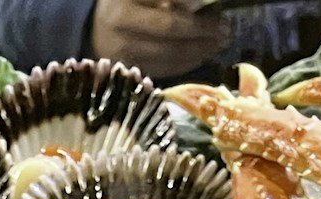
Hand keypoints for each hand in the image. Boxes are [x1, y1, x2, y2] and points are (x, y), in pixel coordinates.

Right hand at [88, 0, 243, 78]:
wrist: (95, 26)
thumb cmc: (128, 3)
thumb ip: (172, 1)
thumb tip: (205, 6)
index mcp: (125, 6)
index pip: (169, 18)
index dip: (198, 22)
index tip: (221, 18)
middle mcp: (120, 28)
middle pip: (171, 36)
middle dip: (203, 37)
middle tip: (225, 33)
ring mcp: (123, 53)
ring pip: (169, 57)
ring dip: (199, 52)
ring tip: (217, 44)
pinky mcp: (129, 70)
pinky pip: (163, 70)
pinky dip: (186, 64)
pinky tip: (200, 55)